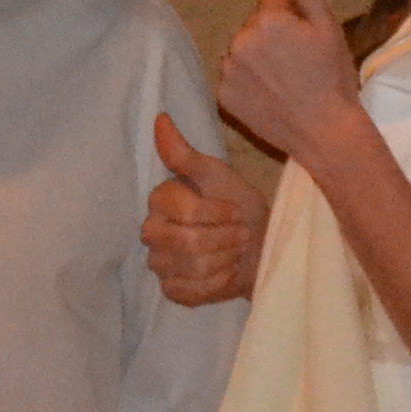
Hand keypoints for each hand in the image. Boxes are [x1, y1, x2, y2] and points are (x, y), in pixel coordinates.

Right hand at [143, 113, 264, 305]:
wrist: (258, 247)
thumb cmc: (240, 207)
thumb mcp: (219, 175)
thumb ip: (185, 154)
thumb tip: (161, 120)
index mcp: (160, 199)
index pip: (185, 211)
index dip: (217, 214)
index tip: (237, 211)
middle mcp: (152, 231)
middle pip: (188, 242)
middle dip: (225, 238)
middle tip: (241, 233)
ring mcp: (159, 263)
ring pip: (193, 267)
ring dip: (225, 259)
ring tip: (236, 250)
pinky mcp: (170, 290)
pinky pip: (191, 291)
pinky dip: (217, 283)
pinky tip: (226, 272)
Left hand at [215, 0, 364, 163]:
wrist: (324, 132)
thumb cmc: (332, 77)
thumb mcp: (328, 28)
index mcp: (267, 19)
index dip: (292, 13)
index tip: (306, 37)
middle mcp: (239, 40)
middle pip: (255, 23)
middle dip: (272, 34)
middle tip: (297, 60)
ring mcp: (227, 70)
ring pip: (242, 49)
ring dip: (257, 57)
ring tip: (283, 79)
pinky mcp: (223, 96)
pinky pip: (234, 76)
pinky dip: (247, 82)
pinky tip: (269, 95)